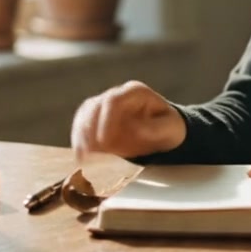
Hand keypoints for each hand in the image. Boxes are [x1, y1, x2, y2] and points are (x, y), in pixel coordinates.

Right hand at [71, 80, 186, 161]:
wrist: (164, 131)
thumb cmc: (169, 129)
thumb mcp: (170, 129)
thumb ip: (154, 129)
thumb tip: (133, 132)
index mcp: (135, 92)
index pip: (113, 100)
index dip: (105, 121)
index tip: (104, 142)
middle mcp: (116, 95)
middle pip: (93, 107)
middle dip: (89, 132)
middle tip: (90, 155)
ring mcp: (103, 105)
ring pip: (83, 116)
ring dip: (81, 138)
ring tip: (85, 159)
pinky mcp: (95, 119)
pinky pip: (81, 127)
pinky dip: (80, 142)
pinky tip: (83, 159)